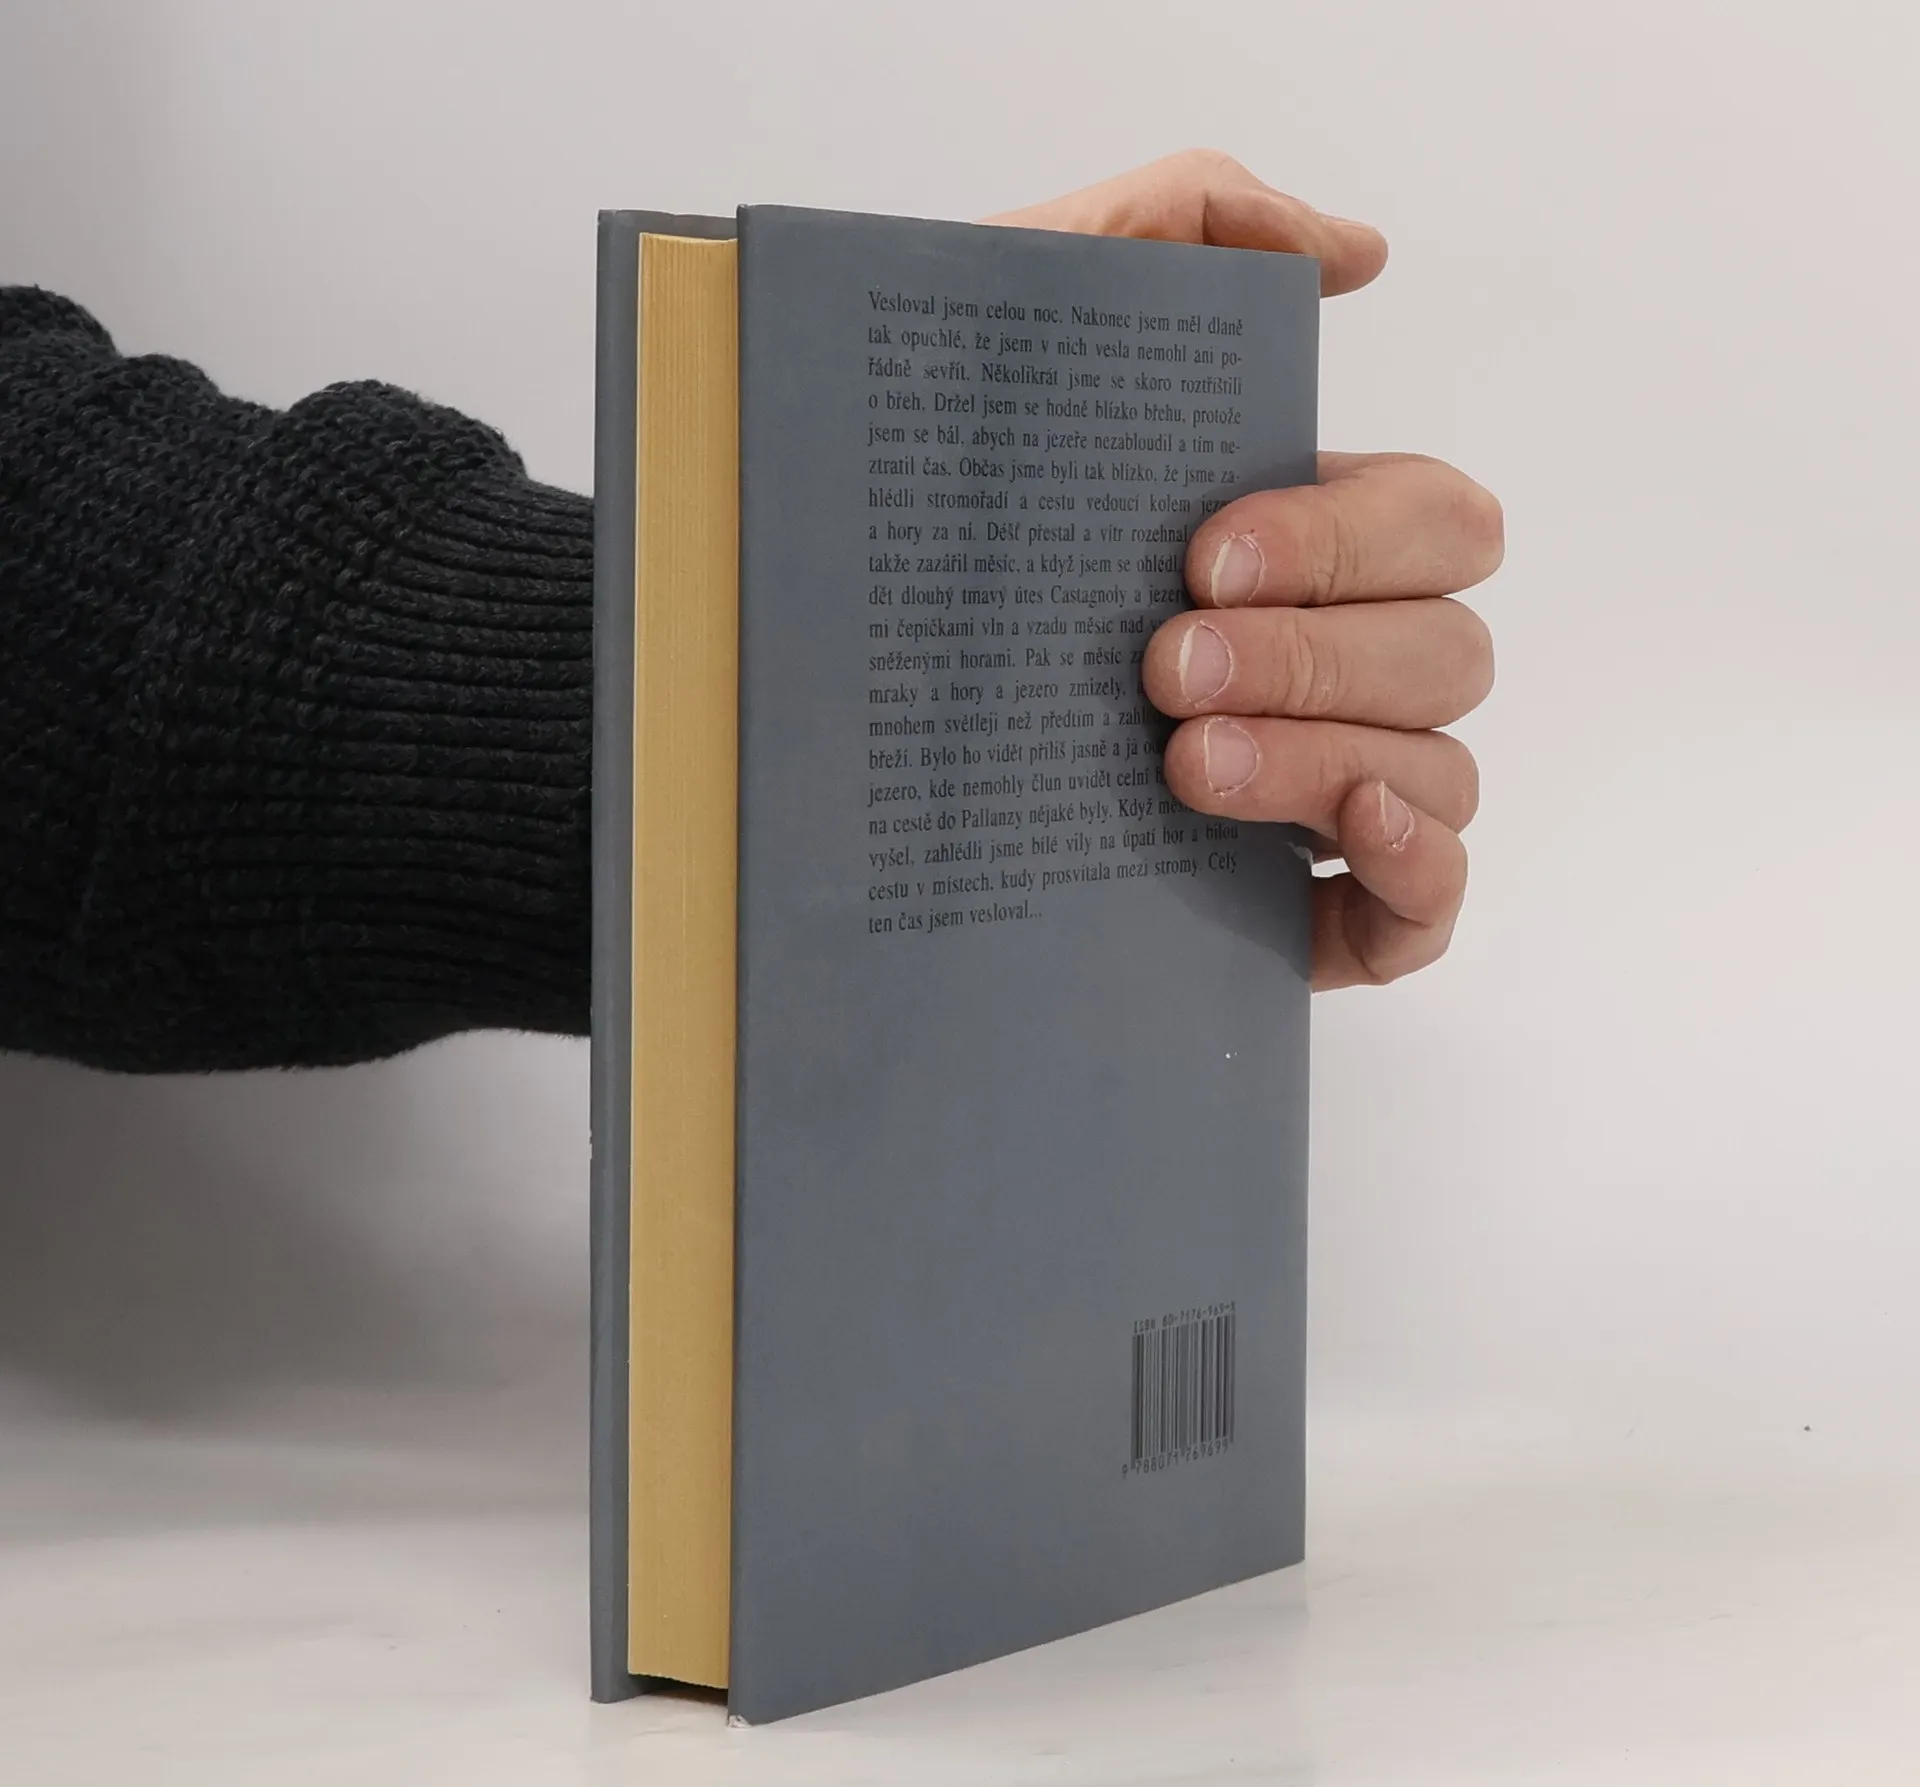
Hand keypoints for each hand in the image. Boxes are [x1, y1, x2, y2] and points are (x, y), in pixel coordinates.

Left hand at [986, 152, 1500, 987]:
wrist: (783, 689)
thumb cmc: (911, 513)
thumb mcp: (1010, 325)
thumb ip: (1179, 225)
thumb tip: (1354, 251)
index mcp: (1295, 549)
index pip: (1433, 525)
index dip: (1349, 540)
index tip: (1197, 557)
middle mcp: (1328, 670)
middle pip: (1445, 650)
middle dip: (1316, 655)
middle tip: (1161, 669)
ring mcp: (1321, 794)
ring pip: (1438, 767)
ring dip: (1330, 755)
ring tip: (1181, 764)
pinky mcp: (1296, 916)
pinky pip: (1428, 904)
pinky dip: (1422, 865)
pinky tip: (1350, 829)